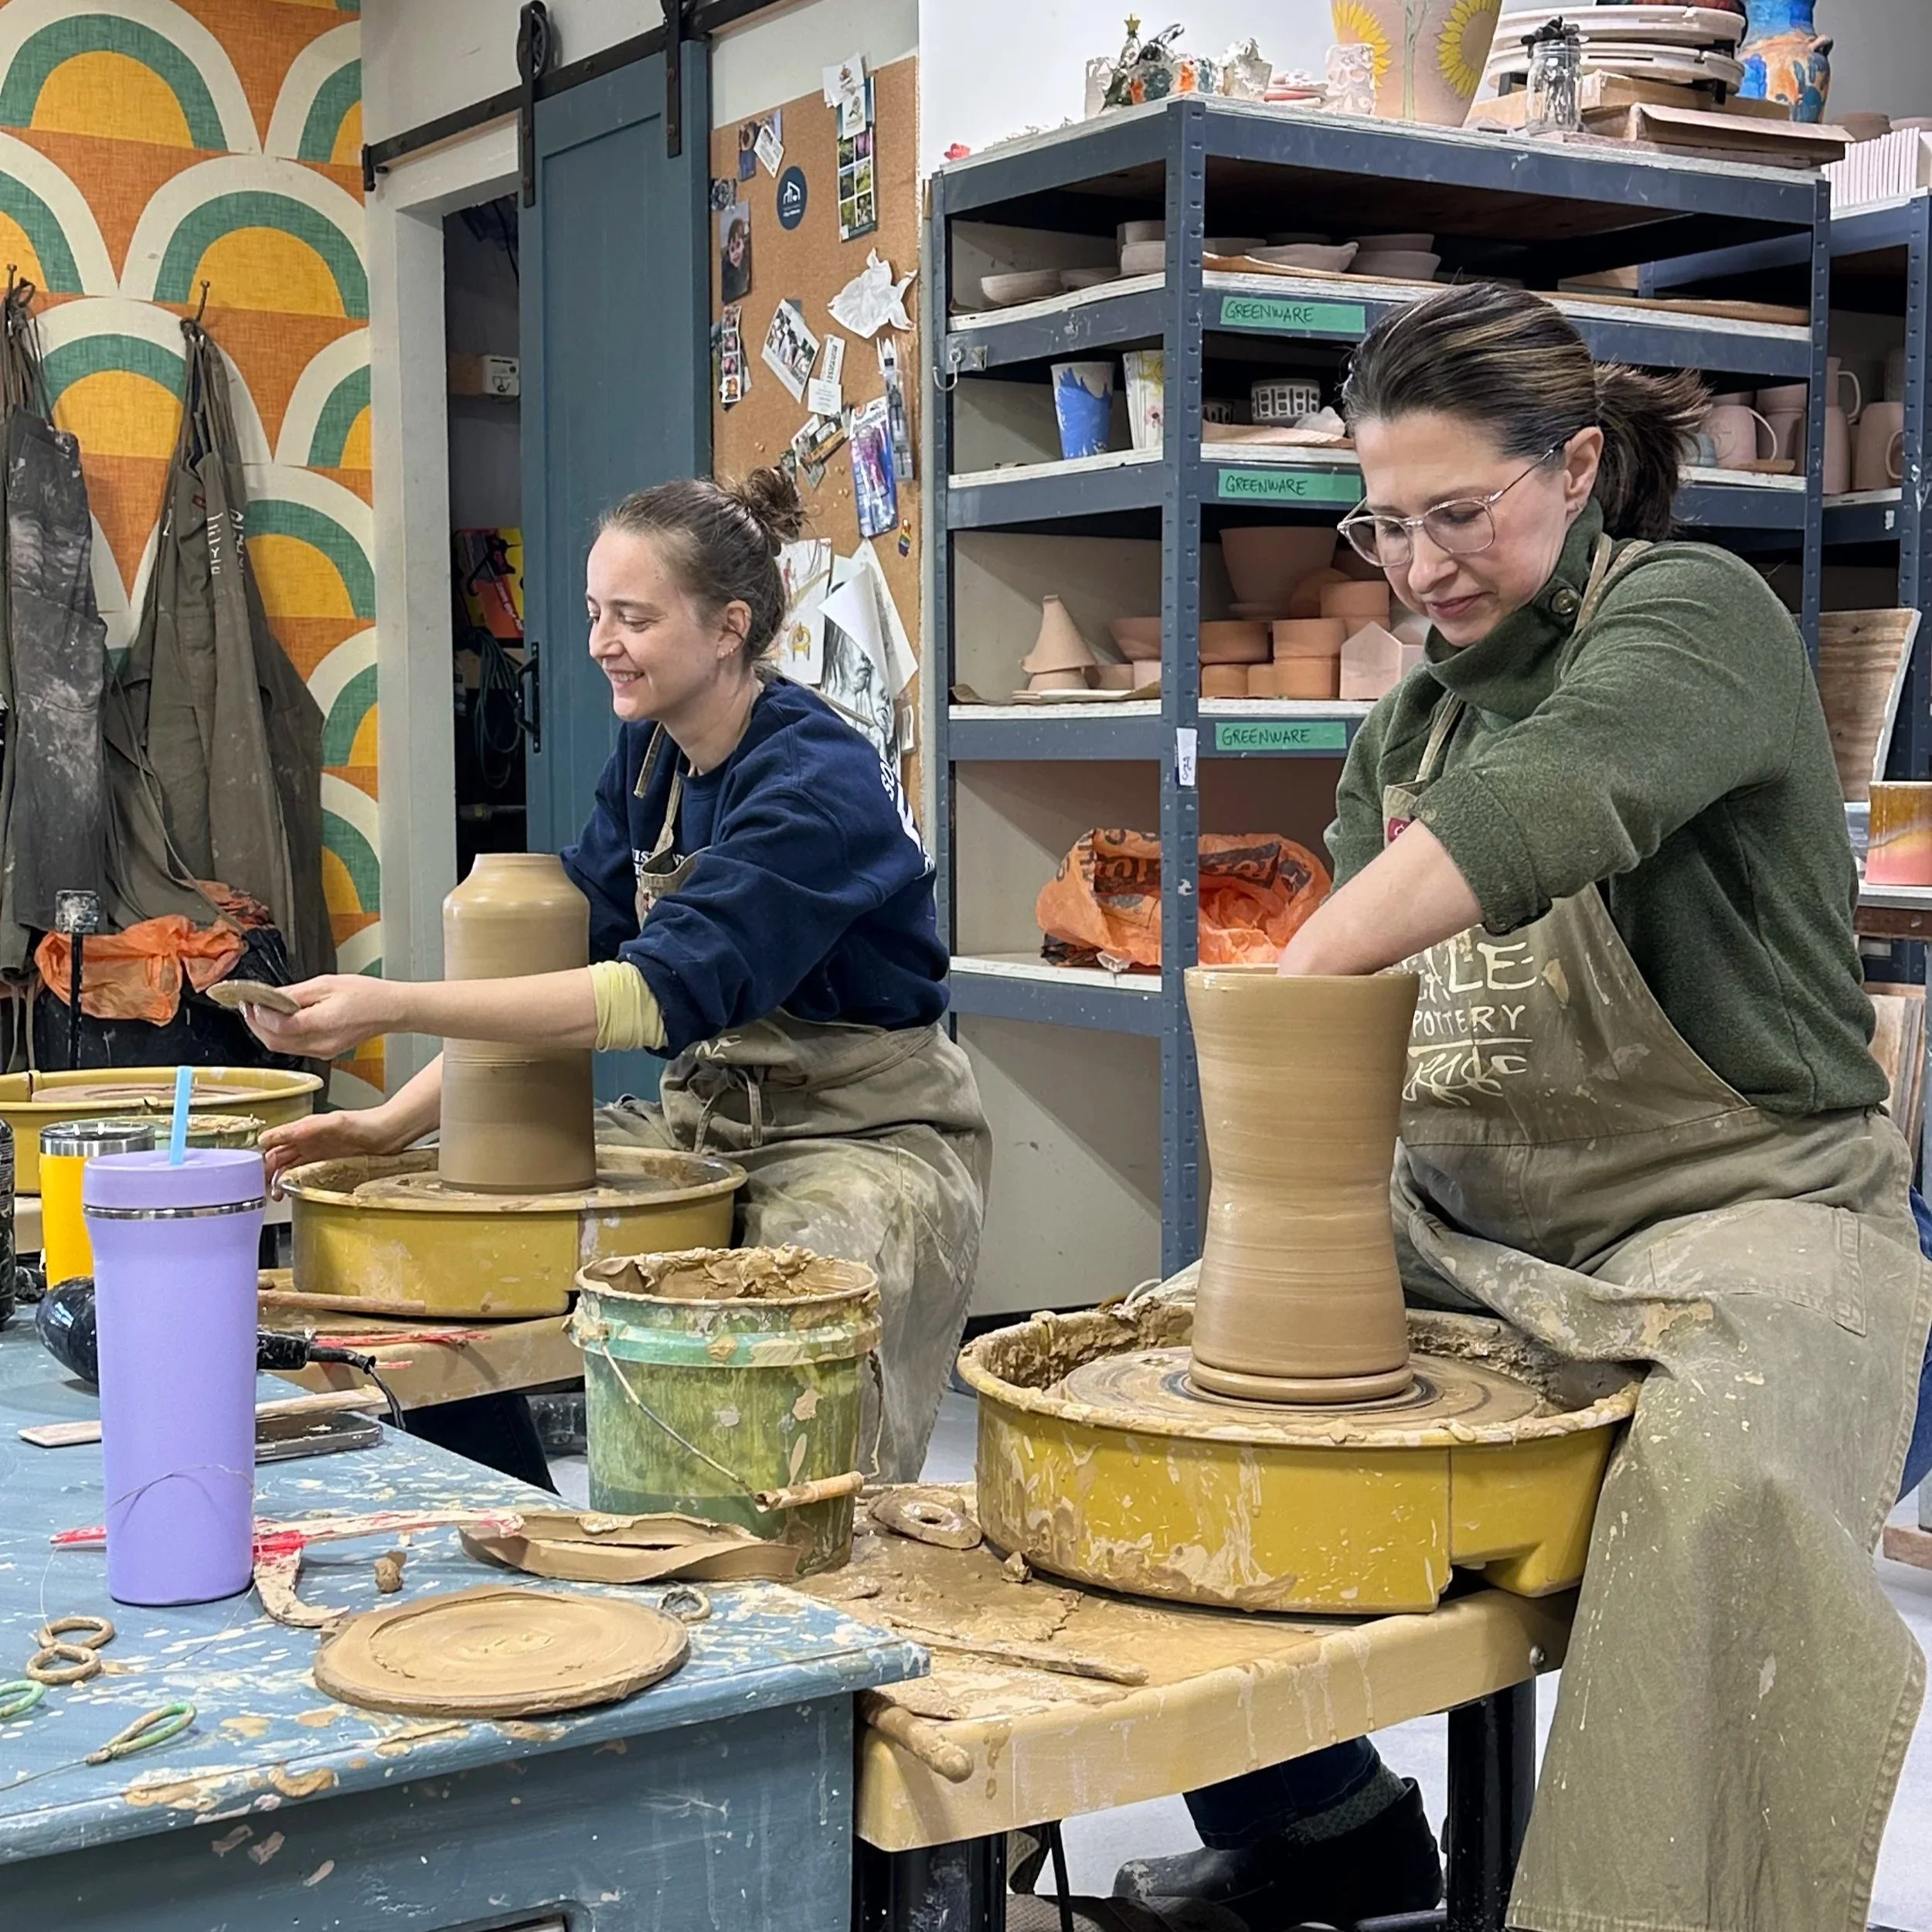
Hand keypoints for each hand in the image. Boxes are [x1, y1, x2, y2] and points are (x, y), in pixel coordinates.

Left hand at [239, 974, 402, 1060]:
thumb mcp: (327, 983)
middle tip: (248, 1006)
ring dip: (265, 1031)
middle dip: (256, 1025)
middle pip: (274, 1042)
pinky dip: (281, 1036)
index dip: (259, 1014)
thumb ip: (294, 993)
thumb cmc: (367, 994)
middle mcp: (321, 1043)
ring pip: (281, 1048)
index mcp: (323, 1024)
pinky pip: (294, 1048)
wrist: (391, 1010)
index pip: (279, 1026)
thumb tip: (269, 996)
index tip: (251, 999)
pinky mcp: (325, 1052)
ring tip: (260, 1012)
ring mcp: (323, 1051)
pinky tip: (279, 1021)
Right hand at [259, 1105, 411, 1194]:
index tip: (252, 1170)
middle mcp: (307, 1141)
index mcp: (303, 1129)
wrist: (387, 1134)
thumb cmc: (364, 1124)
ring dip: (278, 1181)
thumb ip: (305, 1129)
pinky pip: (304, 1175)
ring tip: (275, 1195)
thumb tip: (277, 1135)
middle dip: (266, 1172)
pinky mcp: (327, 1165)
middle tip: (260, 1188)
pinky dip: (294, 1184)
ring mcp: (317, 1154)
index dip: (261, 1154)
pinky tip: (292, 1192)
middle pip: (277, 1157)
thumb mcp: (333, 1123)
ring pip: (288, 1168)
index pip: (273, 1141)